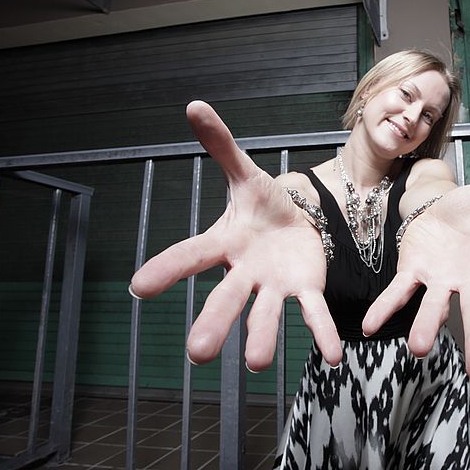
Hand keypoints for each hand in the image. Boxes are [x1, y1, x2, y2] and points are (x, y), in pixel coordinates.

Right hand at [130, 101, 341, 370]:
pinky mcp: (304, 290)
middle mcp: (244, 272)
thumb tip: (195, 105)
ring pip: (265, 313)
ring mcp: (274, 286)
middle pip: (225, 297)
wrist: (296, 222)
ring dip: (262, 337)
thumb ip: (221, 145)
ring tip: (258, 364)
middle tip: (197, 354)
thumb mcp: (245, 173)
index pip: (191, 255)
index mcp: (225, 243)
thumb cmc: (262, 205)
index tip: (138, 287)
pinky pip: (311, 314)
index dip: (166, 269)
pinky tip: (331, 356)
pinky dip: (320, 334)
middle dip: (213, 323)